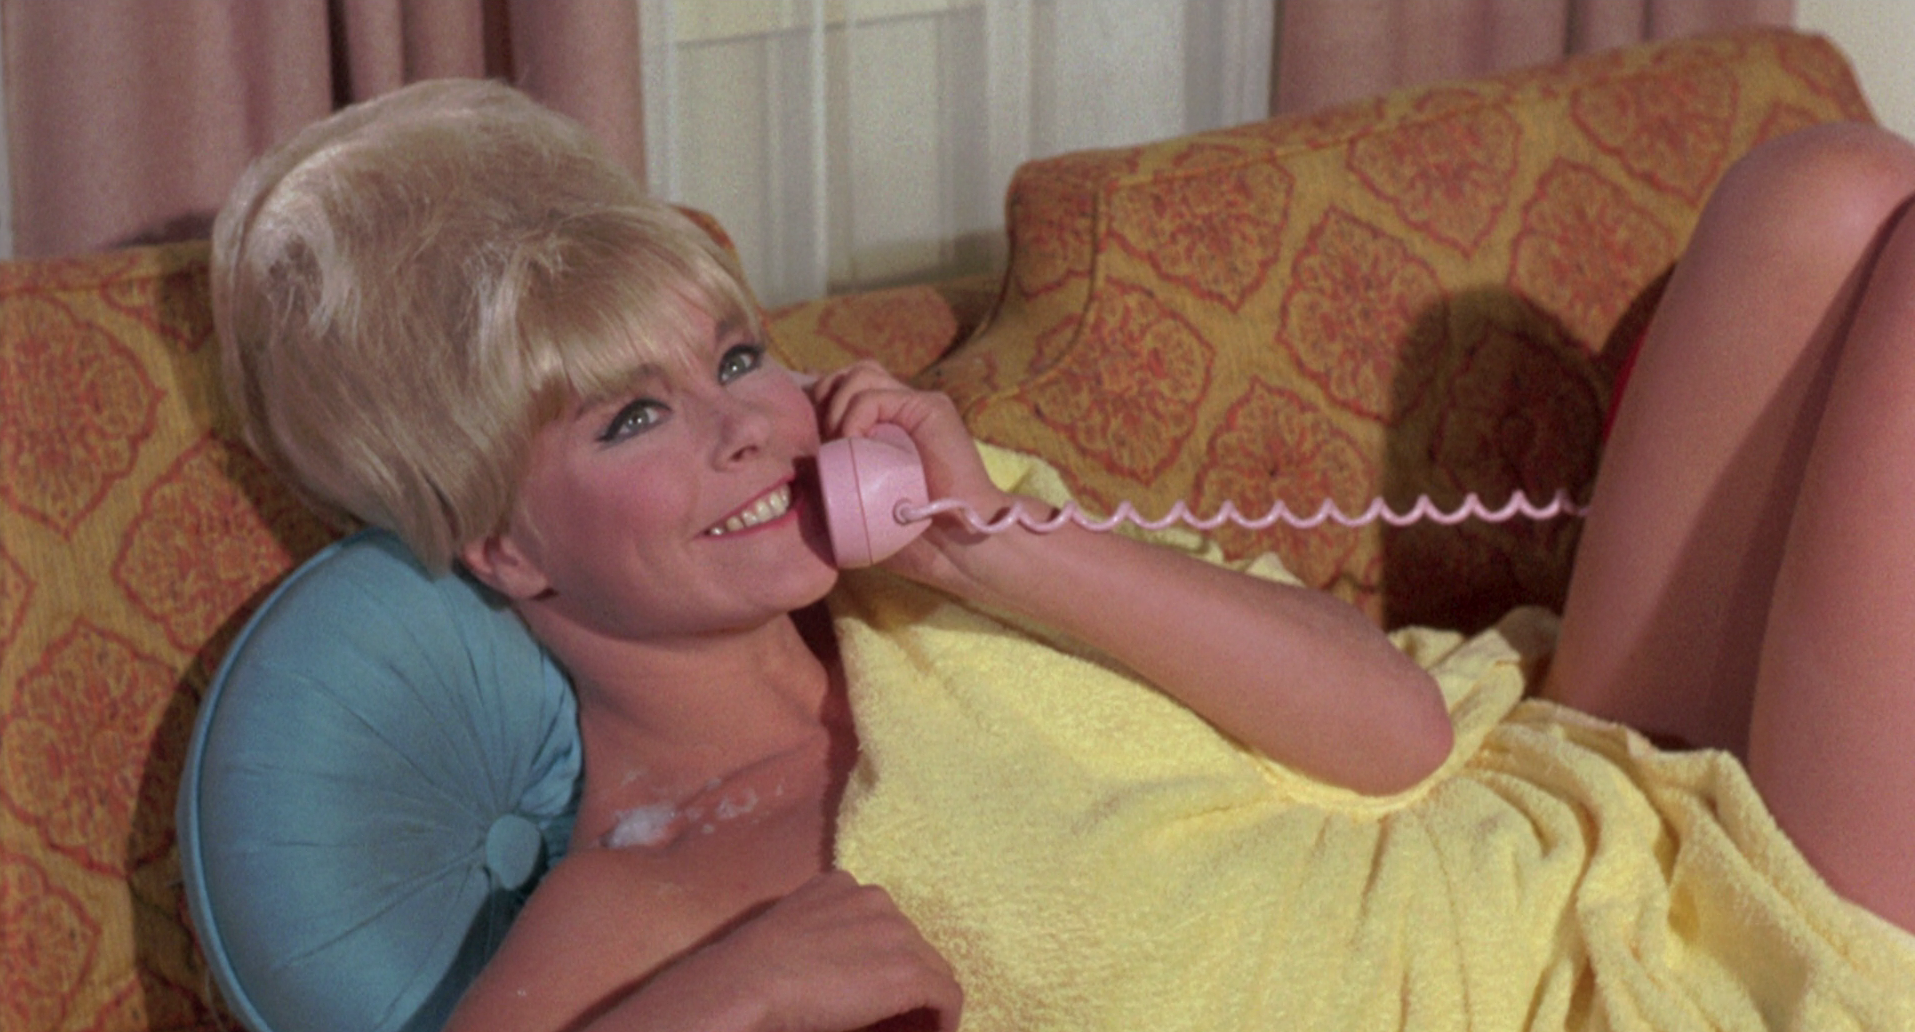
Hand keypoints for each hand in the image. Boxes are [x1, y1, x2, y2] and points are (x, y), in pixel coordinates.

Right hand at [635, 871, 962, 1031]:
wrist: (749, 984)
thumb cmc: (753, 969)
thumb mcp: (792, 934)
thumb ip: (825, 937)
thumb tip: (842, 975)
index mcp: (842, 886)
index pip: (882, 923)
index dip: (883, 961)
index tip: (874, 992)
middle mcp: (875, 899)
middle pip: (911, 944)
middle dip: (905, 979)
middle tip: (894, 1016)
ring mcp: (897, 932)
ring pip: (931, 968)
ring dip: (920, 998)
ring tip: (906, 1026)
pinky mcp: (909, 972)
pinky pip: (946, 995)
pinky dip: (943, 1019)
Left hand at [808, 362, 1015, 587]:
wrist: (957, 545)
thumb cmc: (909, 533)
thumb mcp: (860, 499)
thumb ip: (837, 477)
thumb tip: (800, 467)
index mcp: (885, 425)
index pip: (842, 387)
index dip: (819, 403)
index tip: (806, 437)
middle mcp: (901, 409)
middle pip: (850, 373)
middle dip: (825, 397)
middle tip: (821, 439)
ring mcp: (916, 405)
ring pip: (860, 374)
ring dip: (837, 406)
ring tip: (838, 444)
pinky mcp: (930, 408)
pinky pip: (874, 395)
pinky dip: (853, 416)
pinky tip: (851, 443)